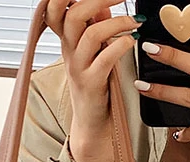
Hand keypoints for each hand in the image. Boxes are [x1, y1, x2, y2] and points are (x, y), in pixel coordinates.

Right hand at [46, 0, 142, 161]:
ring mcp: (78, 67)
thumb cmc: (95, 84)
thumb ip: (97, 25)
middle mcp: (68, 51)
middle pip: (73, 14)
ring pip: (91, 34)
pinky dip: (121, 45)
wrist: (91, 121)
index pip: (55, 9)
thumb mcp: (93, 51)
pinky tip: (132, 41)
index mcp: (66, 39)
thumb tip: (105, 5)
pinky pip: (105, 59)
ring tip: (134, 22)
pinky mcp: (91, 83)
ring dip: (117, 23)